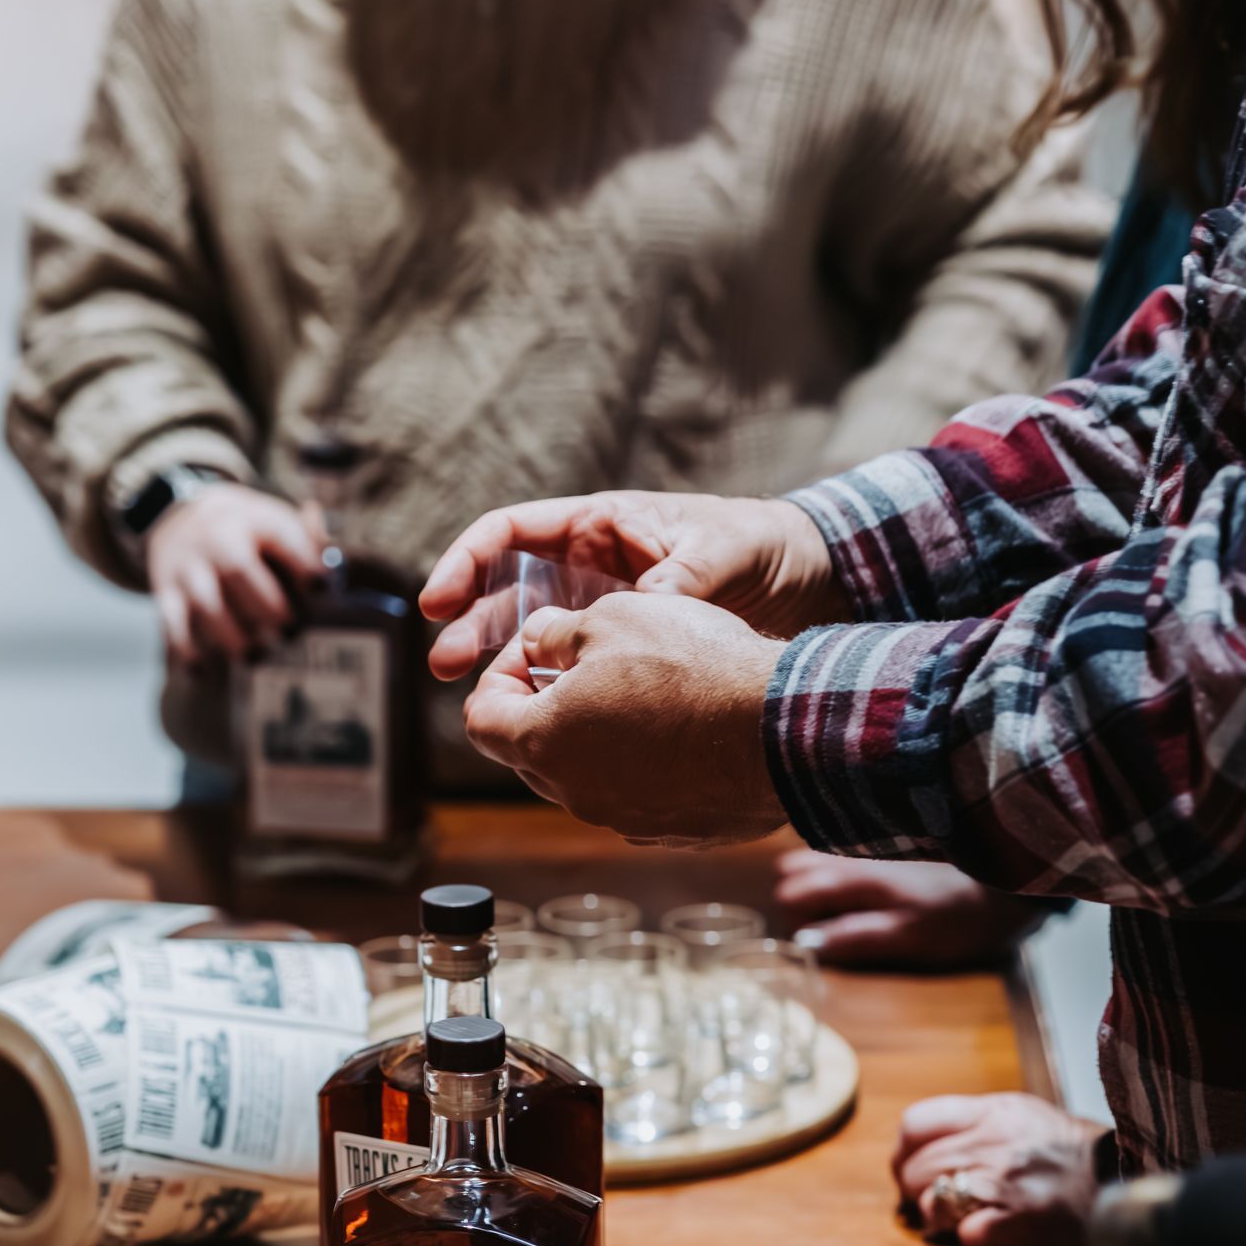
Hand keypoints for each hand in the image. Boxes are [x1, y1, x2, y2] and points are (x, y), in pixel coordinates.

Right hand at [145, 484, 325, 669]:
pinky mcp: (166, 591)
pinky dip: (187, 650)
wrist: (179, 514)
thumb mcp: (274, 520)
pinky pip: (171, 623)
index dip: (303, 562)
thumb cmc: (245, 531)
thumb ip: (309, 542)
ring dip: (230, 634)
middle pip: (237, 568)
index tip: (321, 589)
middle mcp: (216, 538)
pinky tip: (204, 672)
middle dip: (267, 605)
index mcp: (253, 519)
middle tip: (288, 633)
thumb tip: (337, 567)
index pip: (280, 535)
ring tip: (254, 657)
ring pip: (205, 600)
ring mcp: (188, 566)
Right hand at [419, 491, 848, 682]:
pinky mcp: (621, 656)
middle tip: (447, 666)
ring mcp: (601, 614)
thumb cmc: (762, 546)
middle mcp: (587, 569)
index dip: (466, 563)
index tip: (439, 600)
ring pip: (533, 642)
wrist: (807, 585)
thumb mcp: (723, 550)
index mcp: (598, 524)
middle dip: (472, 626)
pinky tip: (540, 721)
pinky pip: (572, 674)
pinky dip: (552, 694)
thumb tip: (644, 608)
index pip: (509, 535)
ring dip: (503, 668)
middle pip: (508, 594)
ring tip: (481, 701)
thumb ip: (681, 577)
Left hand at [458, 595, 782, 844]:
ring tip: (639, 690)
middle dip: (545, 707)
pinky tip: (680, 727)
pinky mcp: (671, 831)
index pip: (482, 719)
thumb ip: (555, 633)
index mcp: (542, 742)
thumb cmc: (692, 665)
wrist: (781, 728)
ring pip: (586, 775)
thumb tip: (537, 641)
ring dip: (596, 736)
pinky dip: (643, 765)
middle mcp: (574, 793)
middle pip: (531, 751)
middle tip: (583, 666)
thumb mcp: (611, 616)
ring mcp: (624, 819)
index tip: (533, 653)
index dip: (498, 678)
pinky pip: (638, 795)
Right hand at [774, 853, 1048, 969]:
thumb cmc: (959, 917)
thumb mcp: (909, 937)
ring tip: (839, 915)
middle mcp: (853, 854)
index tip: (812, 944)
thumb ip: (856, 937)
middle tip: (827, 929)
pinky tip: (855, 898)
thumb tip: (804, 943)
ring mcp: (865, 849)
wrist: (1007, 886)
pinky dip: (831, 875)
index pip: (791, 892)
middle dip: (798, 901)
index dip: (793, 922)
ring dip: (813, 887)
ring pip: (813, 860)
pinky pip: (835, 856)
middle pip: (793, 871)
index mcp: (856, 876)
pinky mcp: (879, 850)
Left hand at [893, 1092, 1103, 1245]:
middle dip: (915, 1191)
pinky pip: (966, 1234)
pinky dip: (970, 1239)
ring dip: (939, 1216)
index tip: (907, 1166)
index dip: (903, 1151)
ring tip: (958, 1218)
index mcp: (994, 1112)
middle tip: (932, 1201)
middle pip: (917, 1168)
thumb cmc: (1078, 1155)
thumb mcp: (1028, 1117)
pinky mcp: (1017, 1221)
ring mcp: (1004, 1182)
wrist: (1127, 1185)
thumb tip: (931, 1142)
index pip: (915, 1124)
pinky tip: (987, 1234)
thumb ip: (979, 1123)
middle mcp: (993, 1142)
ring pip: (931, 1202)